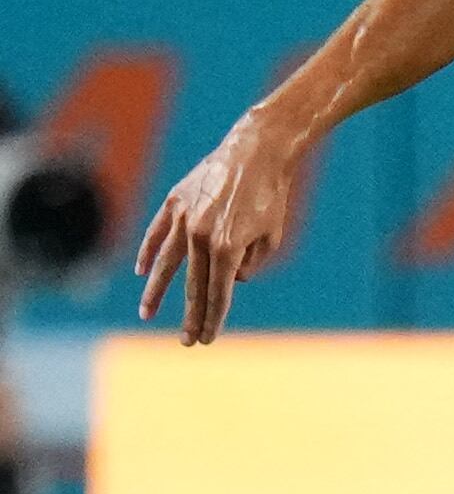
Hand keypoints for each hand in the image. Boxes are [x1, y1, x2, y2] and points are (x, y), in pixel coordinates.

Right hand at [134, 115, 313, 344]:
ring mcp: (184, 219)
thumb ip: (251, 263)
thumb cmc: (271, 196)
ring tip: (148, 314)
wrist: (257, 152)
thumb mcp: (271, 235)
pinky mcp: (174, 202)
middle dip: (191, 316)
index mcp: (229, 248)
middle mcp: (201, 236)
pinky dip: (148, 253)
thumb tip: (230, 280)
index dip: (213, 318)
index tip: (207, 339)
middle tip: (187, 341)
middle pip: (193, 286)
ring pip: (165, 264)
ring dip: (156, 292)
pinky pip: (156, 233)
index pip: (218, 293)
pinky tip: (142, 273)